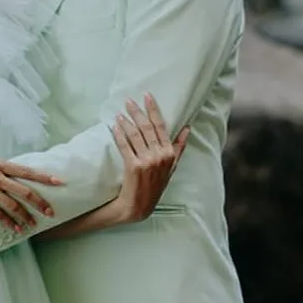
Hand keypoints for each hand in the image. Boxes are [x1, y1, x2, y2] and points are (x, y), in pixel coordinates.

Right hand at [0, 153, 62, 231]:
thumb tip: (13, 175)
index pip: (27, 171)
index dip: (45, 177)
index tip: (60, 182)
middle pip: (24, 191)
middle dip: (40, 203)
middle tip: (51, 212)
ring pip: (13, 205)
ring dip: (25, 216)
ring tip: (34, 224)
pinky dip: (8, 222)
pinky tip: (16, 228)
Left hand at [111, 94, 187, 222]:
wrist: (138, 206)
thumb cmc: (155, 186)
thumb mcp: (171, 168)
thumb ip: (178, 148)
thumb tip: (187, 129)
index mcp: (169, 154)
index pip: (161, 126)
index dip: (154, 110)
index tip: (147, 96)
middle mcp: (160, 156)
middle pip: (147, 127)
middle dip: (137, 112)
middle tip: (128, 101)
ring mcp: (146, 161)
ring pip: (135, 134)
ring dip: (126, 121)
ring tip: (120, 112)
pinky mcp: (133, 166)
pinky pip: (125, 145)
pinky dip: (119, 134)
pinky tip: (115, 126)